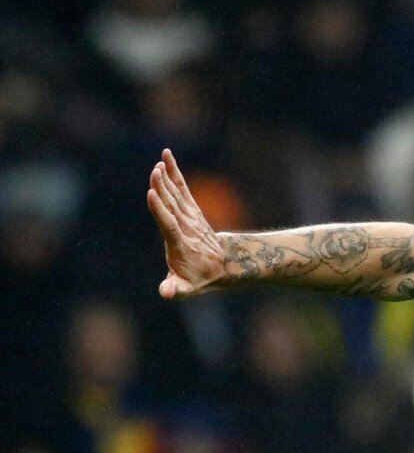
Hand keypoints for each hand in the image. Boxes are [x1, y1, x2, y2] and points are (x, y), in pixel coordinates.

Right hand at [146, 149, 225, 298]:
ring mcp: (189, 217)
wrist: (222, 266)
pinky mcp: (190, 210)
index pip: (169, 224)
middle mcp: (186, 227)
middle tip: (155, 170)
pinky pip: (182, 188)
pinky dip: (174, 173)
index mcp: (180, 243)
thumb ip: (175, 290)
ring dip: (167, 177)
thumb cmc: (199, 279)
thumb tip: (166, 294)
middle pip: (172, 204)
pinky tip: (166, 158)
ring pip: (176, 194)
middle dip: (163, 188)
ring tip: (160, 161)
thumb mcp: (187, 290)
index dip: (161, 210)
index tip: (152, 194)